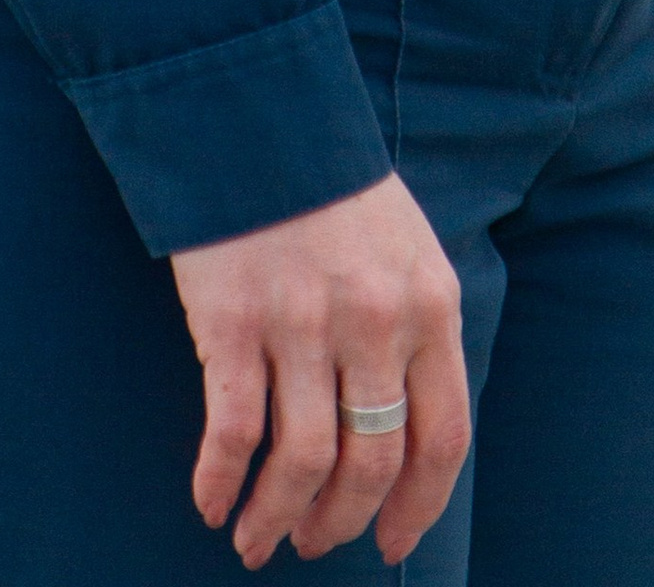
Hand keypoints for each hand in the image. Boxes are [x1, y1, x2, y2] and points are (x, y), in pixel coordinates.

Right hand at [172, 173, 468, 567]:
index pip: (443, 438)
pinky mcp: (234, 321)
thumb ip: (416, 329)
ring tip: (258, 540)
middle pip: (372, 464)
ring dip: (279, 517)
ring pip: (304, 463)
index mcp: (430, 305)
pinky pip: (232, 430)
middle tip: (312, 544)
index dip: (417, 508)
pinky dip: (220, 481)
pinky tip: (211, 504)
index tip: (390, 545)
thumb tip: (406, 433)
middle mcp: (376, 322)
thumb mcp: (406, 248)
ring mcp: (304, 323)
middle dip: (341, 523)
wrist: (257, 110)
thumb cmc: (331, 186)